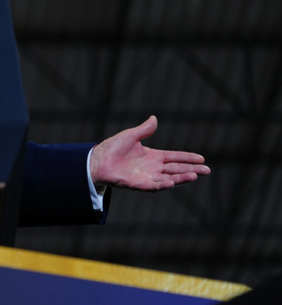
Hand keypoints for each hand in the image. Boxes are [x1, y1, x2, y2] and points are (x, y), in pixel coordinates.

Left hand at [90, 115, 209, 190]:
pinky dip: (163, 185)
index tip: (202, 158)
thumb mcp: (131, 136)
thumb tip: (154, 118)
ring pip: (169, 178)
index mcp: (153, 156)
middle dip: (192, 169)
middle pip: (176, 169)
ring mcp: (147, 177)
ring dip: (181, 178)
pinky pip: (153, 186)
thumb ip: (144, 130)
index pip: (175, 157)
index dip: (188, 158)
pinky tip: (172, 183)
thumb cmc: (112, 148)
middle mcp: (153, 168)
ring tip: (195, 175)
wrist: (97, 160)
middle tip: (207, 170)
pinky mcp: (138, 184)